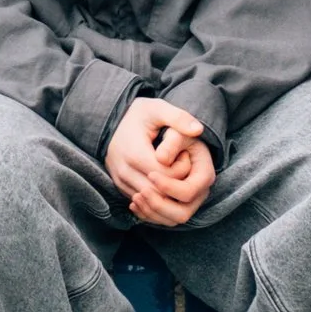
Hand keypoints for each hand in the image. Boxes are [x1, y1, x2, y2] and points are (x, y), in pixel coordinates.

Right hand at [104, 97, 214, 228]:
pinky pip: (142, 203)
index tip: (186, 154)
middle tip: (184, 166)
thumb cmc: (139, 115)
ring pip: (150, 201)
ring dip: (168, 193)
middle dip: (177, 184)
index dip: (182, 169)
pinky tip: (167, 181)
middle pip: (158, 192)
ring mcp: (121, 182)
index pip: (166, 176)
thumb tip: (198, 130)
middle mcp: (124, 171)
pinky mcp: (121, 187)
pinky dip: (158, 197)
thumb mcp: (157, 108)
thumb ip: (178, 118)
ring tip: (176, 172)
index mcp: (134, 153)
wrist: (112, 122)